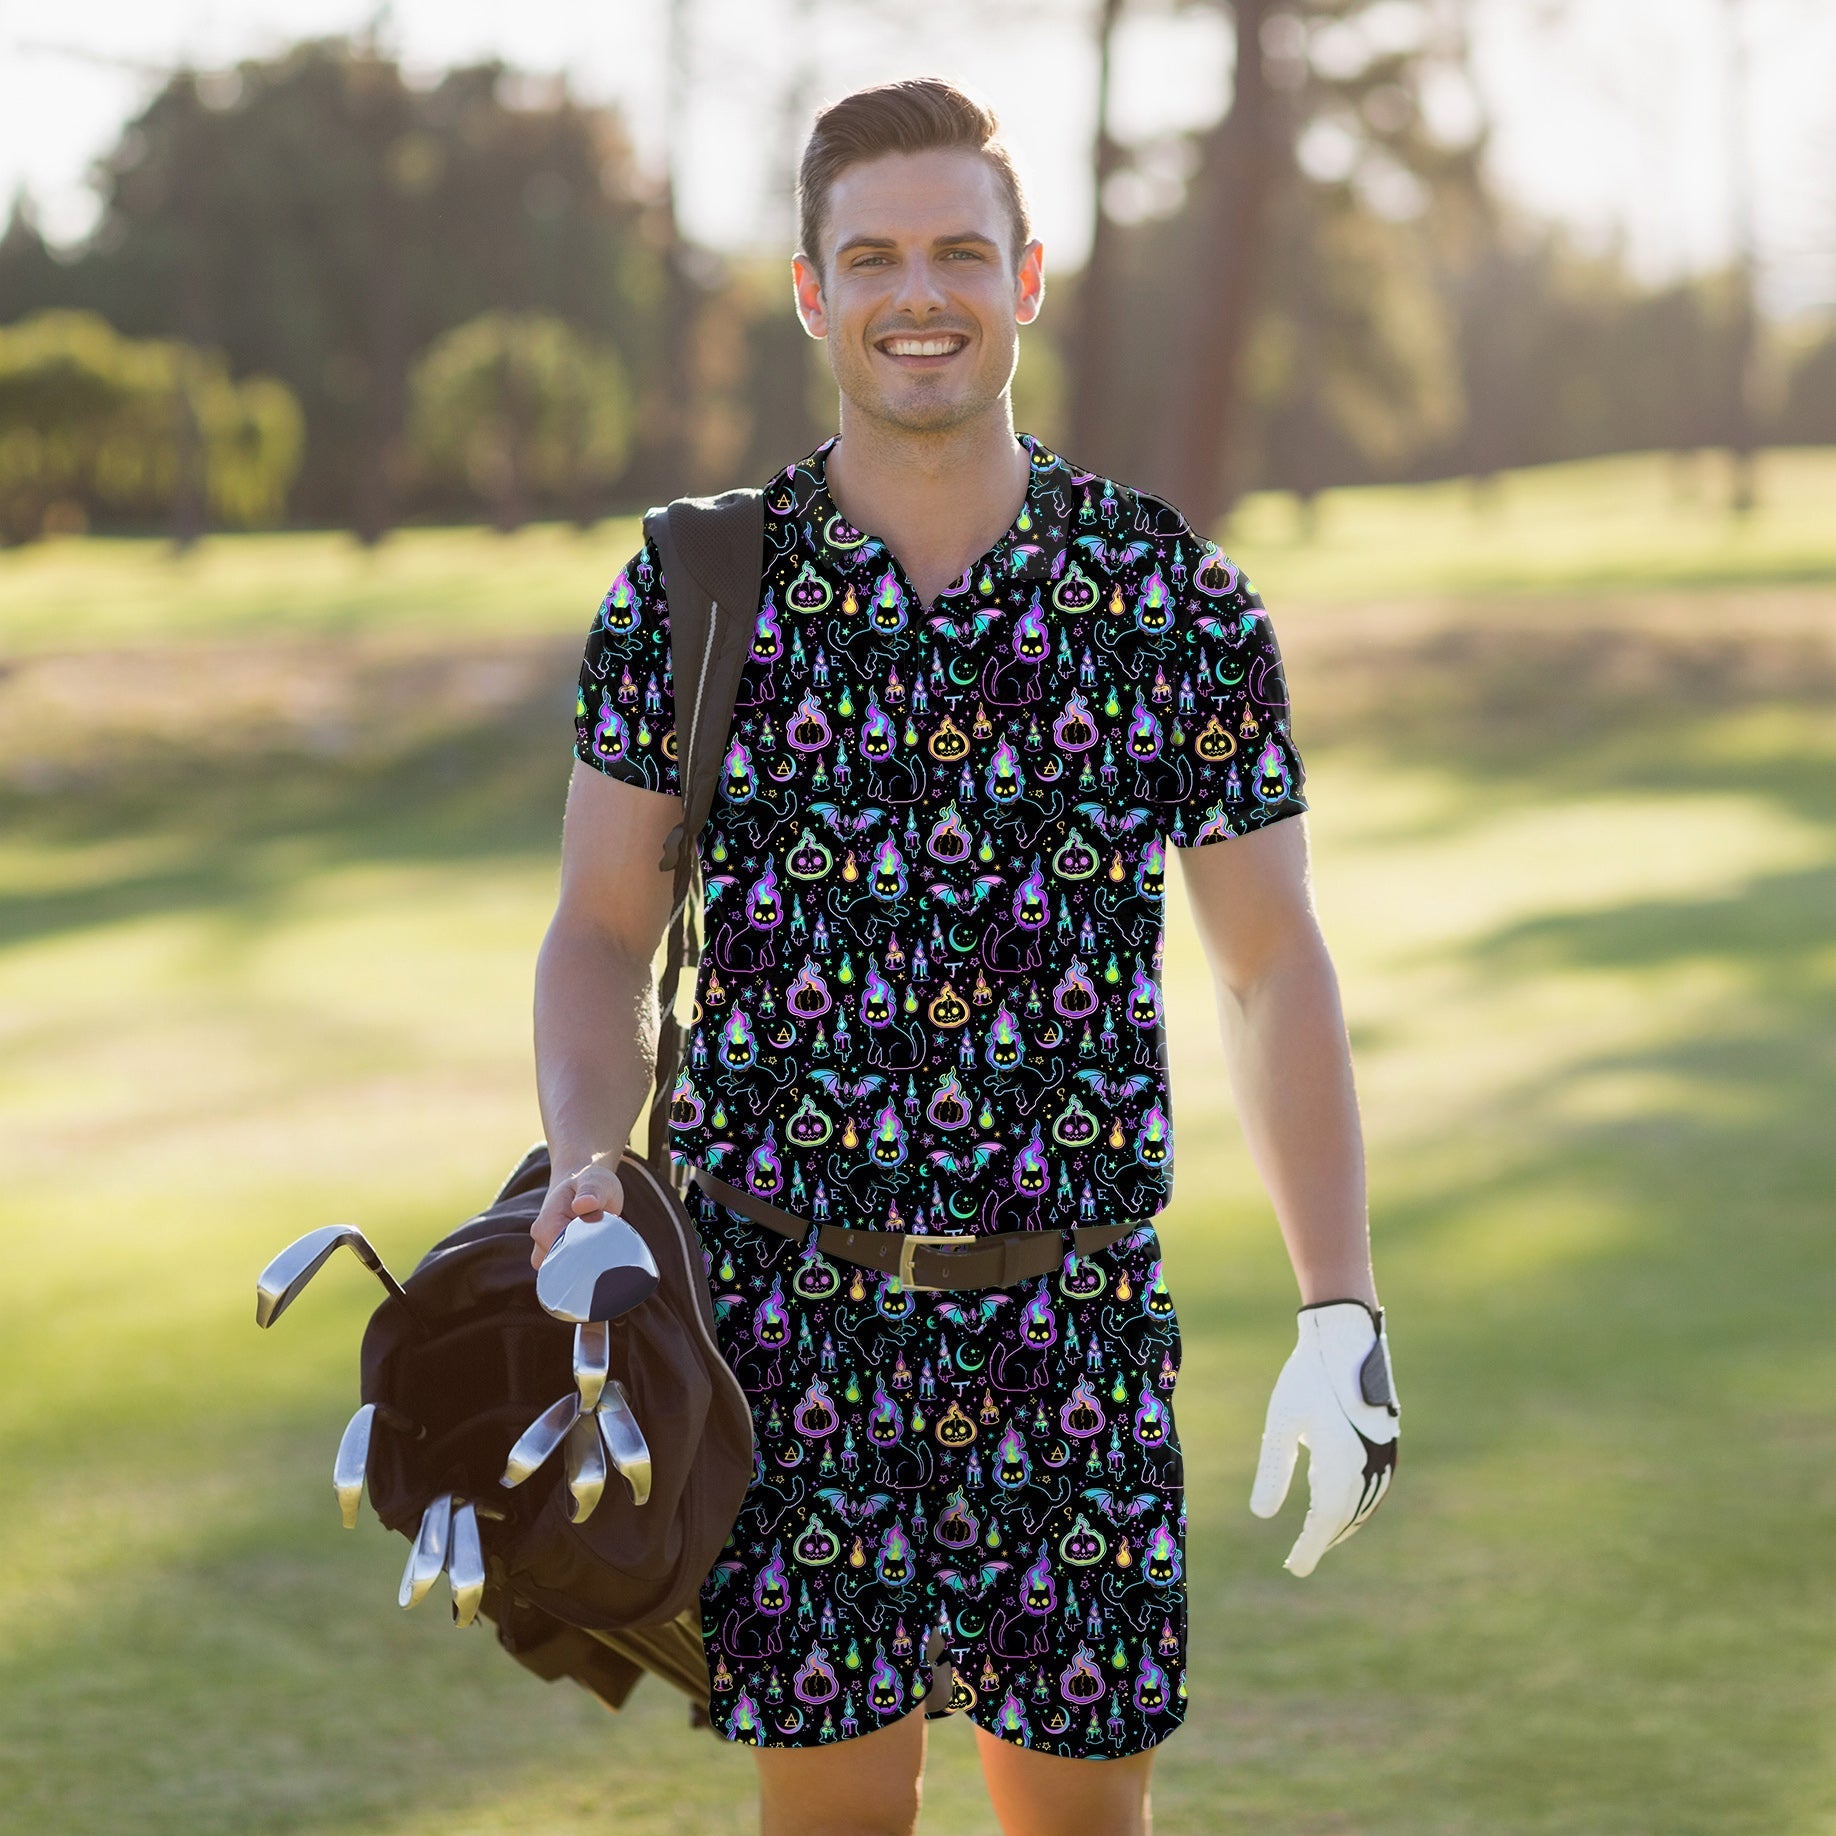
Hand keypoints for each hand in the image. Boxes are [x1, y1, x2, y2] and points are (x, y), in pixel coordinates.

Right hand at [530, 1155, 626, 1269]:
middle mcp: (541, 1240)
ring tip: (602, 1249)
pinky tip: (597, 1256)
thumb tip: (583, 1205)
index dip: (584, 1255)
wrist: (581, 1183)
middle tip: (606, 1249)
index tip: (603, 1250)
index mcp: (547, 1223)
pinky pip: (568, 1273)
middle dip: (584, 1264)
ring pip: (564, 1274)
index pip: (561, 1254)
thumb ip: (591, 1192)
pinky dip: (583, 1268)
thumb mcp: (596, 1181)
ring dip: (583, 1266)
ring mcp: (546, 1251)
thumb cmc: (590, 1182)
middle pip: (562, 1268)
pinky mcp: (556, 1257)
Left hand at [1250, 1300, 1398, 1575]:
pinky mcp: (1388, 1444)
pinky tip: (1339, 1504)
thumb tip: (1261, 1516)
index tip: (1294, 1568)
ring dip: (1341, 1524)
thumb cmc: (1307, 1377)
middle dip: (1323, 1539)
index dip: (1311, 1547)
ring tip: (1318, 1537)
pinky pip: (1375, 1487)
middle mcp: (1369, 1465)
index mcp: (1341, 1463)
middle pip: (1345, 1517)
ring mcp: (1384, 1455)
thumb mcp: (1281, 1422)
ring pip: (1363, 1505)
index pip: (1325, 1521)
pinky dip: (1357, 1504)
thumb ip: (1274, 1470)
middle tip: (1299, 1559)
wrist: (1345, 1338)